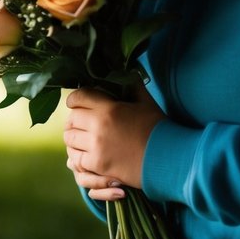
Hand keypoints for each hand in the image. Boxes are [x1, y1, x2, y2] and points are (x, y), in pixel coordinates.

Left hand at [64, 84, 164, 200]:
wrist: (169, 159)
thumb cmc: (159, 129)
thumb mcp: (145, 102)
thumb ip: (132, 86)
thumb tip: (125, 72)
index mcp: (108, 109)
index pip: (79, 97)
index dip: (75, 98)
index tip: (76, 101)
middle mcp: (98, 127)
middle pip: (72, 119)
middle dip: (75, 118)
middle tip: (80, 121)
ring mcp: (97, 148)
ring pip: (70, 139)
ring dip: (74, 137)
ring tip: (80, 138)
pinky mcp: (99, 166)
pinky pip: (76, 159)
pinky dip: (78, 156)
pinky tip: (85, 154)